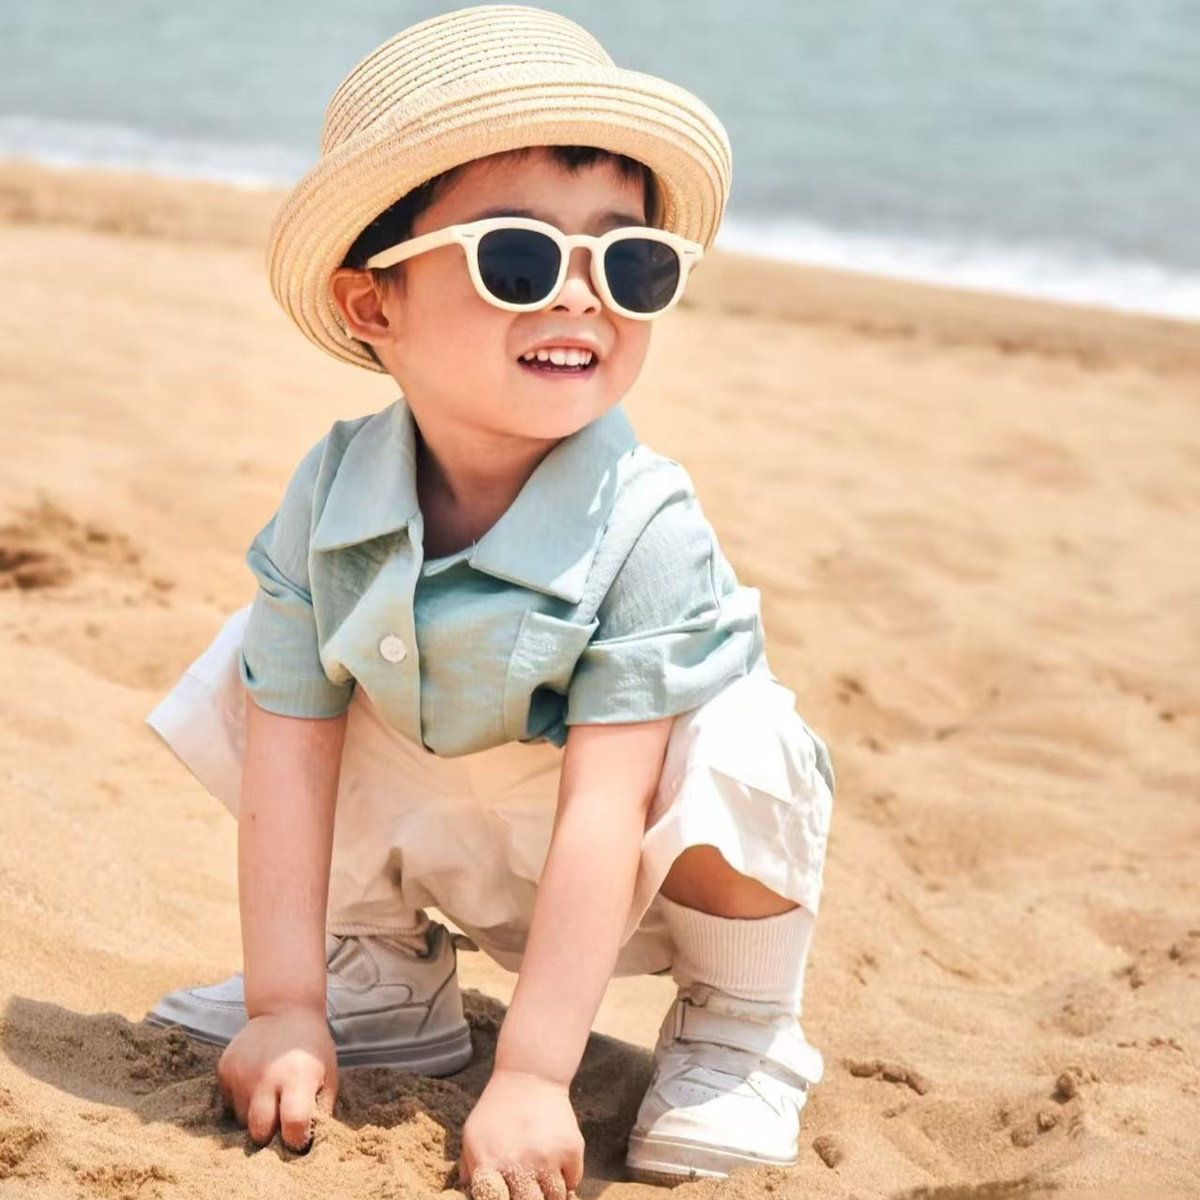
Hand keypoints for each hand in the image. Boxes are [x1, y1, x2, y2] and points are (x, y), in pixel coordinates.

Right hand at [216, 1006, 337, 1151]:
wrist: (285, 1009)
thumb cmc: (311, 1048)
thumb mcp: (327, 1074)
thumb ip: (320, 1109)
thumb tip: (308, 1145)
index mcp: (298, 1078)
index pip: (293, 1125)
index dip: (296, 1139)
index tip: (298, 1137)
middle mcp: (266, 1077)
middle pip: (258, 1131)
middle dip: (269, 1135)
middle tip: (278, 1121)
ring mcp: (241, 1073)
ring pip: (241, 1120)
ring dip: (255, 1116)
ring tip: (268, 1096)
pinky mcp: (224, 1069)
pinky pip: (229, 1103)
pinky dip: (241, 1101)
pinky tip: (255, 1082)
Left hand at [459, 1069, 583, 1199]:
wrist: (529, 1075)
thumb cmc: (497, 1108)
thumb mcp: (473, 1134)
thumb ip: (470, 1167)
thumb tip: (471, 1192)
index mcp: (489, 1164)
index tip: (508, 1196)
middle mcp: (518, 1165)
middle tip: (528, 1191)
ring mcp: (547, 1158)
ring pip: (555, 1199)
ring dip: (549, 1194)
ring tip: (543, 1180)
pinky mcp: (571, 1149)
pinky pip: (573, 1182)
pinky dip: (567, 1180)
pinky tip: (558, 1166)